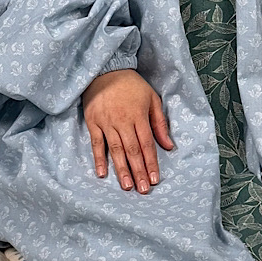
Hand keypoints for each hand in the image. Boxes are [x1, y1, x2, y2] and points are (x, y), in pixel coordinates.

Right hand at [81, 68, 173, 193]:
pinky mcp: (93, 122)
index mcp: (139, 115)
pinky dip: (98, 159)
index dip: (151, 163)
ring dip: (121, 169)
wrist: (106, 70)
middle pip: (132, 150)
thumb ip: (159, 123)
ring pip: (115, 149)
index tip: (154, 179)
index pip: (147, 144)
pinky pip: (96, 143)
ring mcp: (106, 122)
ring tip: (127, 186)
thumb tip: (168, 146)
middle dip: (138, 171)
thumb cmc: (132, 86)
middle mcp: (123, 120)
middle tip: (143, 190)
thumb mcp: (152, 99)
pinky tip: (102, 173)